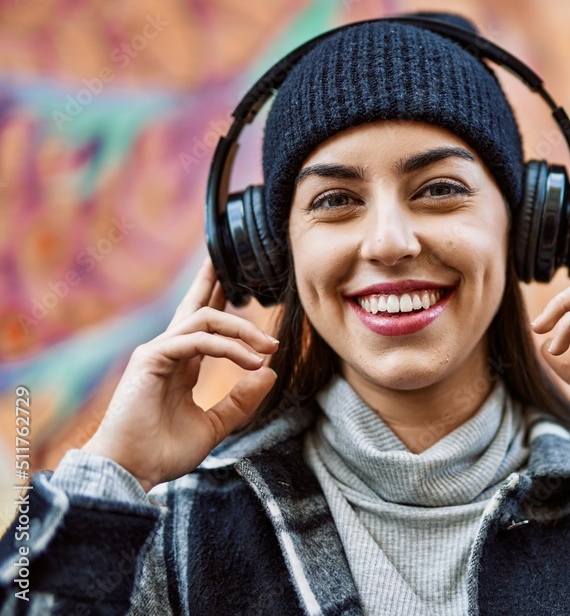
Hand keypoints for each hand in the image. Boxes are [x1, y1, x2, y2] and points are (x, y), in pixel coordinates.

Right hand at [82, 256, 278, 491]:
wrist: (132, 471)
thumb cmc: (164, 452)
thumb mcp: (216, 425)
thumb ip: (241, 400)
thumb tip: (271, 372)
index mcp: (181, 364)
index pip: (205, 325)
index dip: (224, 304)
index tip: (249, 294)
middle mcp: (169, 352)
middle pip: (196, 305)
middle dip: (215, 281)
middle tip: (239, 264)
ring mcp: (158, 352)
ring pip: (205, 319)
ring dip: (243, 329)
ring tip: (269, 347)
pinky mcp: (152, 358)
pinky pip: (197, 339)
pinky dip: (228, 347)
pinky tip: (251, 361)